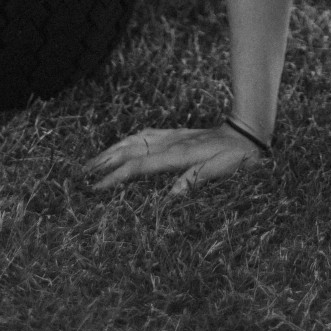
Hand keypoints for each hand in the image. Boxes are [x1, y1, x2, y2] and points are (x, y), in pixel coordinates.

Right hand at [85, 123, 262, 196]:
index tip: (96, 188)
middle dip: (105, 160)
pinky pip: (146, 134)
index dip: (116, 176)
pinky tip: (121, 145)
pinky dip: (128, 140)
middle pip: (130, 149)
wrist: (248, 133)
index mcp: (179, 155)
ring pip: (135, 139)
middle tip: (83, 174)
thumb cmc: (237, 158)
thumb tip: (169, 197)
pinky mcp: (176, 134)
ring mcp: (172, 136)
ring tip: (93, 161)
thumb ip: (195, 181)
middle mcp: (171, 143)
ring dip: (113, 149)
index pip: (139, 166)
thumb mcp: (222, 172)